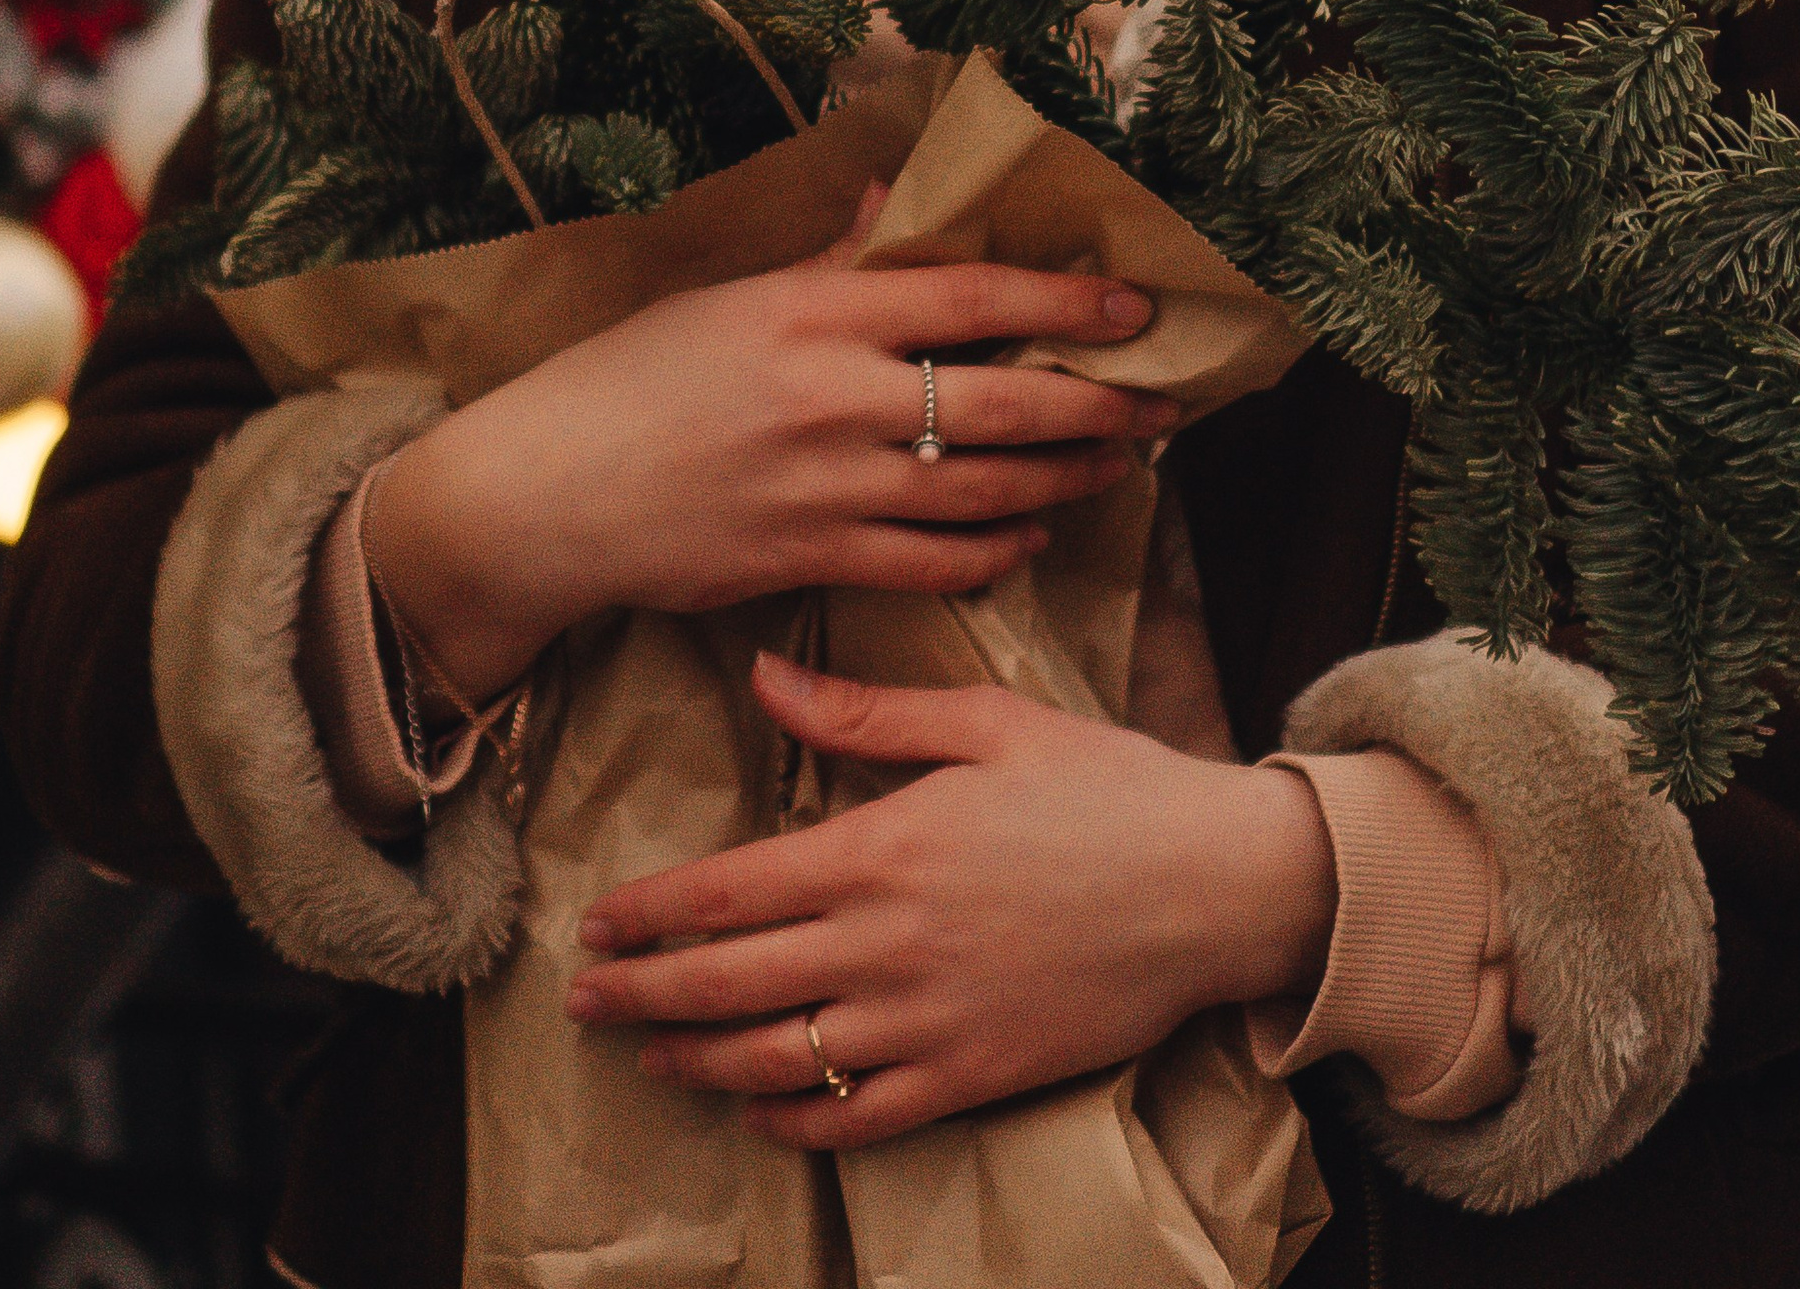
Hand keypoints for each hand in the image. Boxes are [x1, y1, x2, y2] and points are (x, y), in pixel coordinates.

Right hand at [364, 205, 1169, 699]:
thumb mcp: (726, 296)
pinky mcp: (811, 559)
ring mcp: (827, 486)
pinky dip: (995, 549)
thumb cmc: (629, 379)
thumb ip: (830, 256)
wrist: (546, 494)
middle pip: (1002, 402)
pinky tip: (1029, 533)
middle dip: (1096, 405)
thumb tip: (893, 191)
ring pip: (983, 488)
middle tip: (1159, 407)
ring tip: (1114, 466)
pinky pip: (934, 562)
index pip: (970, 296)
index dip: (1064, 300)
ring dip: (1064, 478)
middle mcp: (833, 395)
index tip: (1132, 306)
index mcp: (814, 310)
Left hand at [567, 650, 1338, 1146]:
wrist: (1215, 884)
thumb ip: (867, 713)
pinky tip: (759, 1110)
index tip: (600, 921)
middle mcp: (889, 946)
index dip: (653, 912)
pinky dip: (797, 1121)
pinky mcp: (973, 1078)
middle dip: (643, 995)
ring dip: (699, 1063)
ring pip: (779, 1059)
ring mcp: (928, 1022)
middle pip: (730, 984)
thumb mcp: (988, 719)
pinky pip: (859, 1117)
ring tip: (651, 1056)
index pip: (732, 890)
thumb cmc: (1106, 786)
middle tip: (584, 1000)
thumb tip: (765, 679)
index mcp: (885, 848)